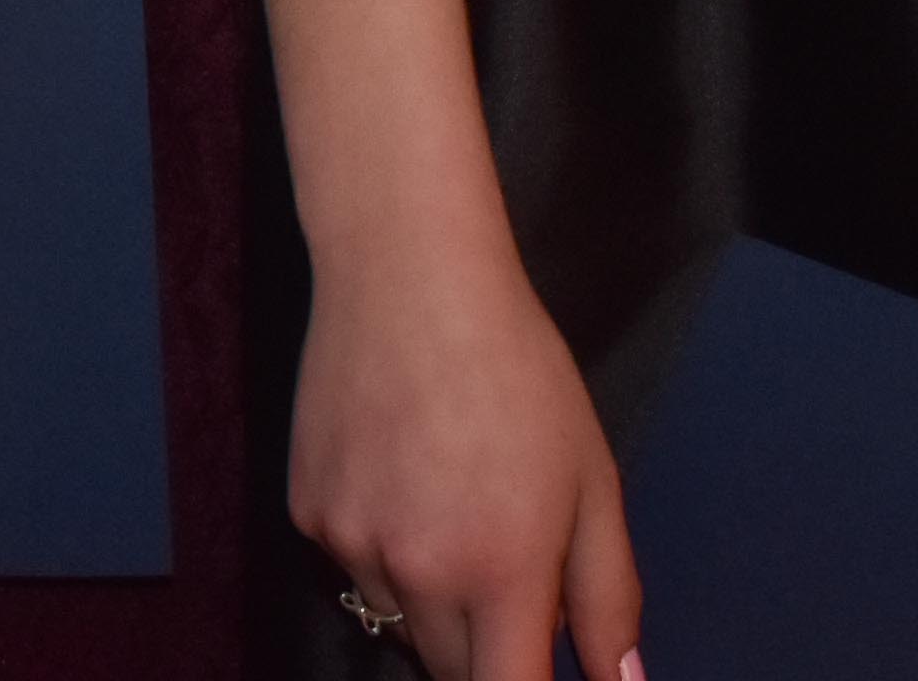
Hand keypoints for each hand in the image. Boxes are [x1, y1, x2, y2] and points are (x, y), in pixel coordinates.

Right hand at [290, 227, 639, 680]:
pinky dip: (383, 555)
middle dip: (489, 650)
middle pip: (454, 674)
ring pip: (401, 625)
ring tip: (451, 508)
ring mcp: (352, 544)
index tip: (536, 664)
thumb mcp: (592, 478)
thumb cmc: (517, 370)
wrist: (408, 277)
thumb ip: (609, 595)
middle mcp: (419, 571)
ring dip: (434, 605)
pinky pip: (355, 573)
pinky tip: (401, 481)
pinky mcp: (308, 517)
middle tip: (510, 571)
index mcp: (502, 568)